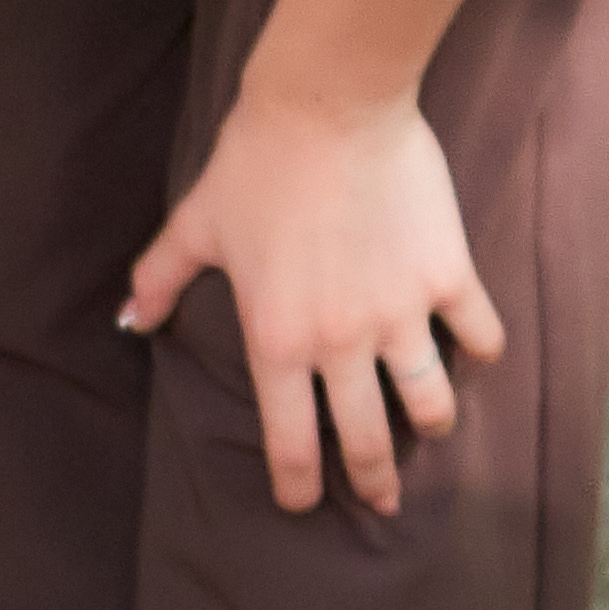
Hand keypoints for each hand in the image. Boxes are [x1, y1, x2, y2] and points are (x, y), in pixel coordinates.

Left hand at [123, 84, 504, 514]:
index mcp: (278, 339)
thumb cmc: (254, 165)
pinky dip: (478, 354)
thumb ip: (160, 279)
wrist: (328, 107)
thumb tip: (129, 320)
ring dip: (431, 425)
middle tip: (381, 502)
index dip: (296, 482)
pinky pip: (479, 337)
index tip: (301, 502)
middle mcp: (343, 342)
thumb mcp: (196, 225)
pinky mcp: (449, 277)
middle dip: (374, 482)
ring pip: (432, 403)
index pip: (290, 439)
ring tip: (429, 430)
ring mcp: (402, 314)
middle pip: (368, 439)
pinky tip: (470, 357)